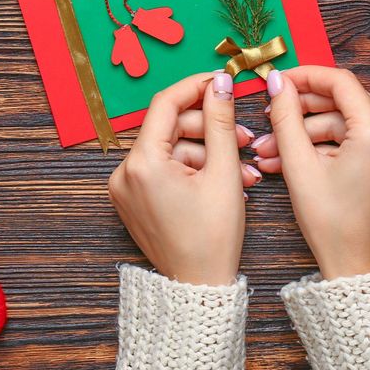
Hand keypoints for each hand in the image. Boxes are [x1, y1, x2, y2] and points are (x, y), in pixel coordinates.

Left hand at [108, 72, 258, 284]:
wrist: (198, 289)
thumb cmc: (212, 239)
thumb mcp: (223, 172)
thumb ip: (220, 121)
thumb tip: (220, 83)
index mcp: (142, 163)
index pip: (166, 103)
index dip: (197, 86)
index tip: (223, 80)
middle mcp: (124, 172)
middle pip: (170, 128)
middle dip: (210, 128)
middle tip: (245, 138)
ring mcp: (125, 188)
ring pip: (170, 149)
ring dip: (207, 153)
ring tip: (243, 170)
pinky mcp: (132, 200)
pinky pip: (163, 169)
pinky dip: (192, 169)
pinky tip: (222, 180)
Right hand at [252, 66, 369, 279]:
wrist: (356, 266)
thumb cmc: (331, 225)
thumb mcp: (299, 166)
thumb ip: (286, 118)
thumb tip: (277, 83)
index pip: (340, 82)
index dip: (304, 77)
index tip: (277, 82)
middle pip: (343, 100)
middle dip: (301, 109)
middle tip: (270, 116)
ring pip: (344, 121)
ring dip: (306, 131)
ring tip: (269, 149)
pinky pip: (354, 139)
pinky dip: (323, 145)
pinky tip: (290, 158)